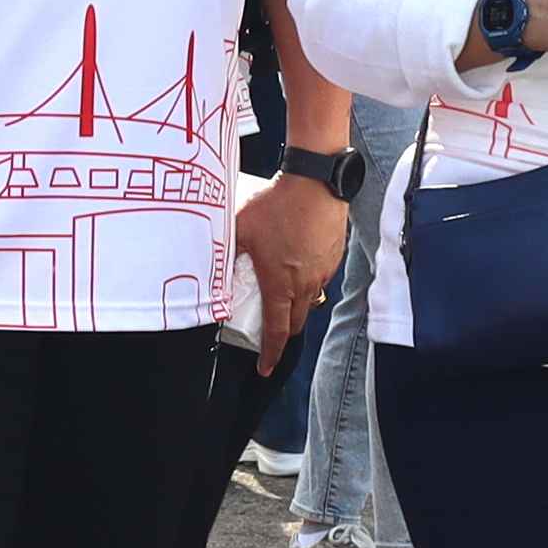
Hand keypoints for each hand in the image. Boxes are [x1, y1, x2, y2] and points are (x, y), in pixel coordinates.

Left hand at [234, 170, 347, 372]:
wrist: (315, 180)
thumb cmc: (277, 203)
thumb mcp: (240, 227)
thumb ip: (226, 251)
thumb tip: (213, 268)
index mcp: (280, 284)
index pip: (277, 332)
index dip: (271, 354)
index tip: (265, 367)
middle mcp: (305, 284)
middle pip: (296, 323)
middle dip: (283, 333)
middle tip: (269, 333)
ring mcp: (323, 272)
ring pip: (309, 300)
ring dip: (295, 305)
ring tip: (280, 292)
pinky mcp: (334, 257)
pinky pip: (320, 280)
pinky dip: (307, 282)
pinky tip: (295, 264)